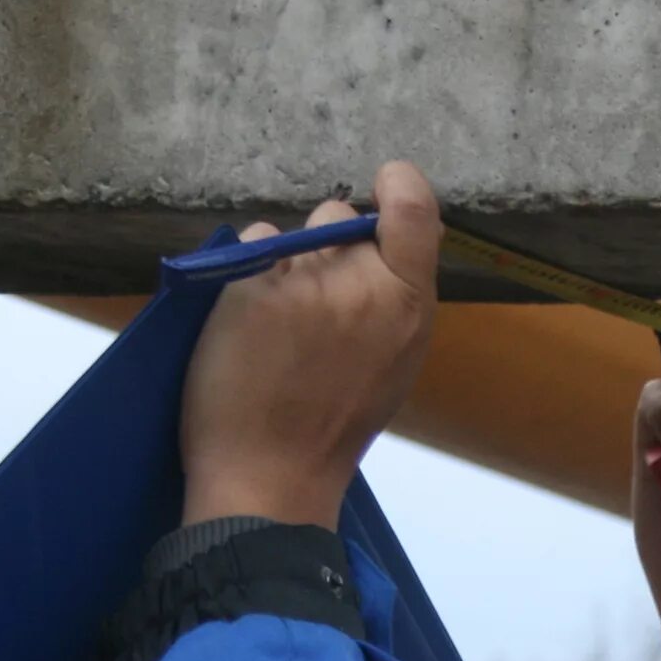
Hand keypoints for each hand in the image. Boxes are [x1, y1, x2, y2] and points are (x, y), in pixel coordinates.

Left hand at [179, 160, 441, 528]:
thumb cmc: (331, 424)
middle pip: (341, 215)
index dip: (397, 185)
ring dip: (282, 259)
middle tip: (310, 303)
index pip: (415, 209)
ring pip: (290, 230)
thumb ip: (395, 299)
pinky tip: (247, 323)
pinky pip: (251, 246)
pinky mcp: (253, 286)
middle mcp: (363, 285)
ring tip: (274, 322)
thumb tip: (391, 236)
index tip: (384, 188)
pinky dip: (245, 272)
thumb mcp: (392, 360)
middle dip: (325, 243)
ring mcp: (305, 282)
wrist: (271, 475)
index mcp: (409, 306)